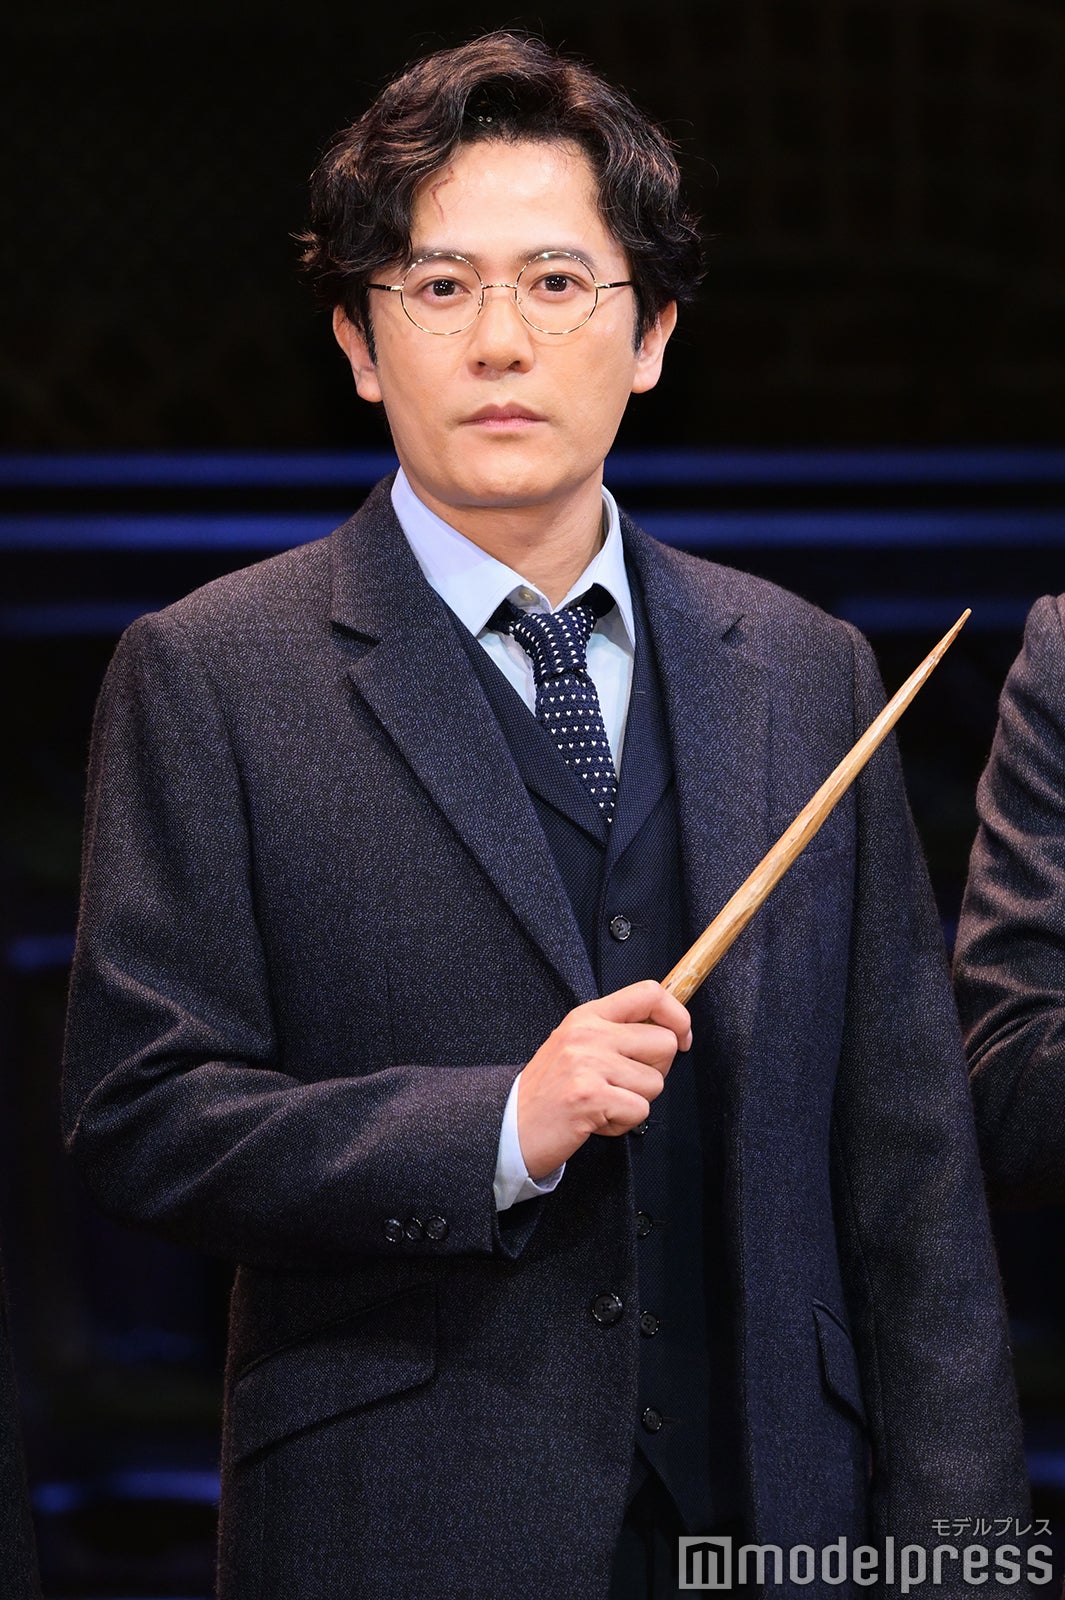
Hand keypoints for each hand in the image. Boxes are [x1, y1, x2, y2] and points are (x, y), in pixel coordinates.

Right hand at [516, 979, 691, 1179]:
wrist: (510, 1126)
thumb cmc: (548, 1090)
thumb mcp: (577, 1045)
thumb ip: (616, 1032)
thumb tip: (668, 1029)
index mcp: (588, 1015)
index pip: (650, 993)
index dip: (678, 1016)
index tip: (681, 1039)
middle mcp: (589, 1034)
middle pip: (664, 1042)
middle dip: (656, 1071)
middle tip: (625, 1084)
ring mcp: (589, 1064)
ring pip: (656, 1082)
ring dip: (636, 1101)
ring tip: (604, 1103)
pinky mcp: (590, 1097)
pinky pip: (640, 1110)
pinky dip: (623, 1123)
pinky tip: (598, 1120)